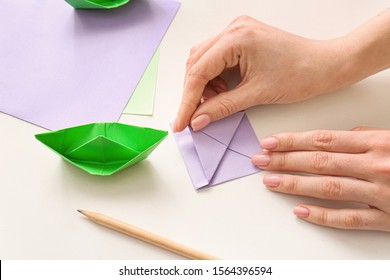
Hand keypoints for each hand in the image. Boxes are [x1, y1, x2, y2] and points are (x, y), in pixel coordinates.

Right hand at [173, 16, 350, 131]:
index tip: (181, 122)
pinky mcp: (242, 38)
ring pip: (204, 60)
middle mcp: (233, 29)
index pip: (199, 72)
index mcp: (236, 38)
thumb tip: (197, 120)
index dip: (187, 100)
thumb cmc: (300, 75)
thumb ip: (222, 107)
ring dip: (203, 85)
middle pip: (196, 63)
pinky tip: (222, 91)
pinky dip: (214, 78)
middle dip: (194, 92)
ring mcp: (237, 31)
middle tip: (195, 116)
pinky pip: (216, 58)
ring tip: (214, 103)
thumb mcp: (257, 94)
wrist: (325, 65)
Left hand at [252, 127, 389, 231]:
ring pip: (328, 188)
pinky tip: (299, 210)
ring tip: (270, 182)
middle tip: (261, 161)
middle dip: (284, 161)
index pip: (322, 140)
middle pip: (319, 162)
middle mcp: (376, 166)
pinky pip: (350, 219)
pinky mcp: (387, 219)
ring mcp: (381, 194)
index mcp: (377, 143)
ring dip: (295, 185)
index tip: (269, 143)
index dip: (291, 141)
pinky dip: (323, 216)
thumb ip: (365, 137)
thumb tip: (338, 137)